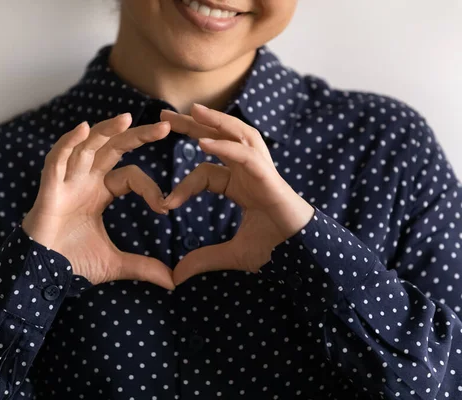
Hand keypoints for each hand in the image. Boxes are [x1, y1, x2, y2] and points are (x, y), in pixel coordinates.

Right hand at [22, 113, 174, 289]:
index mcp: (100, 192)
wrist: (42, 275)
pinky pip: (57, 159)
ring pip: (86, 146)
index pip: (130, 176)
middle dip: (137, 136)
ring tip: (127, 118)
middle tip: (166, 127)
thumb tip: (174, 281)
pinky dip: (68, 143)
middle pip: (112, 149)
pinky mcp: (49, 188)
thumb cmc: (72, 263)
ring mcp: (66, 181)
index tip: (165, 207)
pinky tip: (83, 128)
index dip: (150, 188)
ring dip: (105, 131)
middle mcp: (84, 181)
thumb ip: (143, 267)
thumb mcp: (114, 263)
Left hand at [160, 103, 314, 284]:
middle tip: (166, 113)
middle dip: (194, 124)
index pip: (204, 173)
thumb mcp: (232, 254)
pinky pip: (246, 156)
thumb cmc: (275, 248)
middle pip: (220, 138)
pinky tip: (203, 143)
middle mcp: (249, 171)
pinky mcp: (270, 177)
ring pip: (238, 135)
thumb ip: (203, 260)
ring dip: (216, 121)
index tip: (165, 205)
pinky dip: (226, 148)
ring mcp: (261, 170)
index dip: (183, 186)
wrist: (303, 254)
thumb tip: (176, 276)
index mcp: (239, 184)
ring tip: (192, 110)